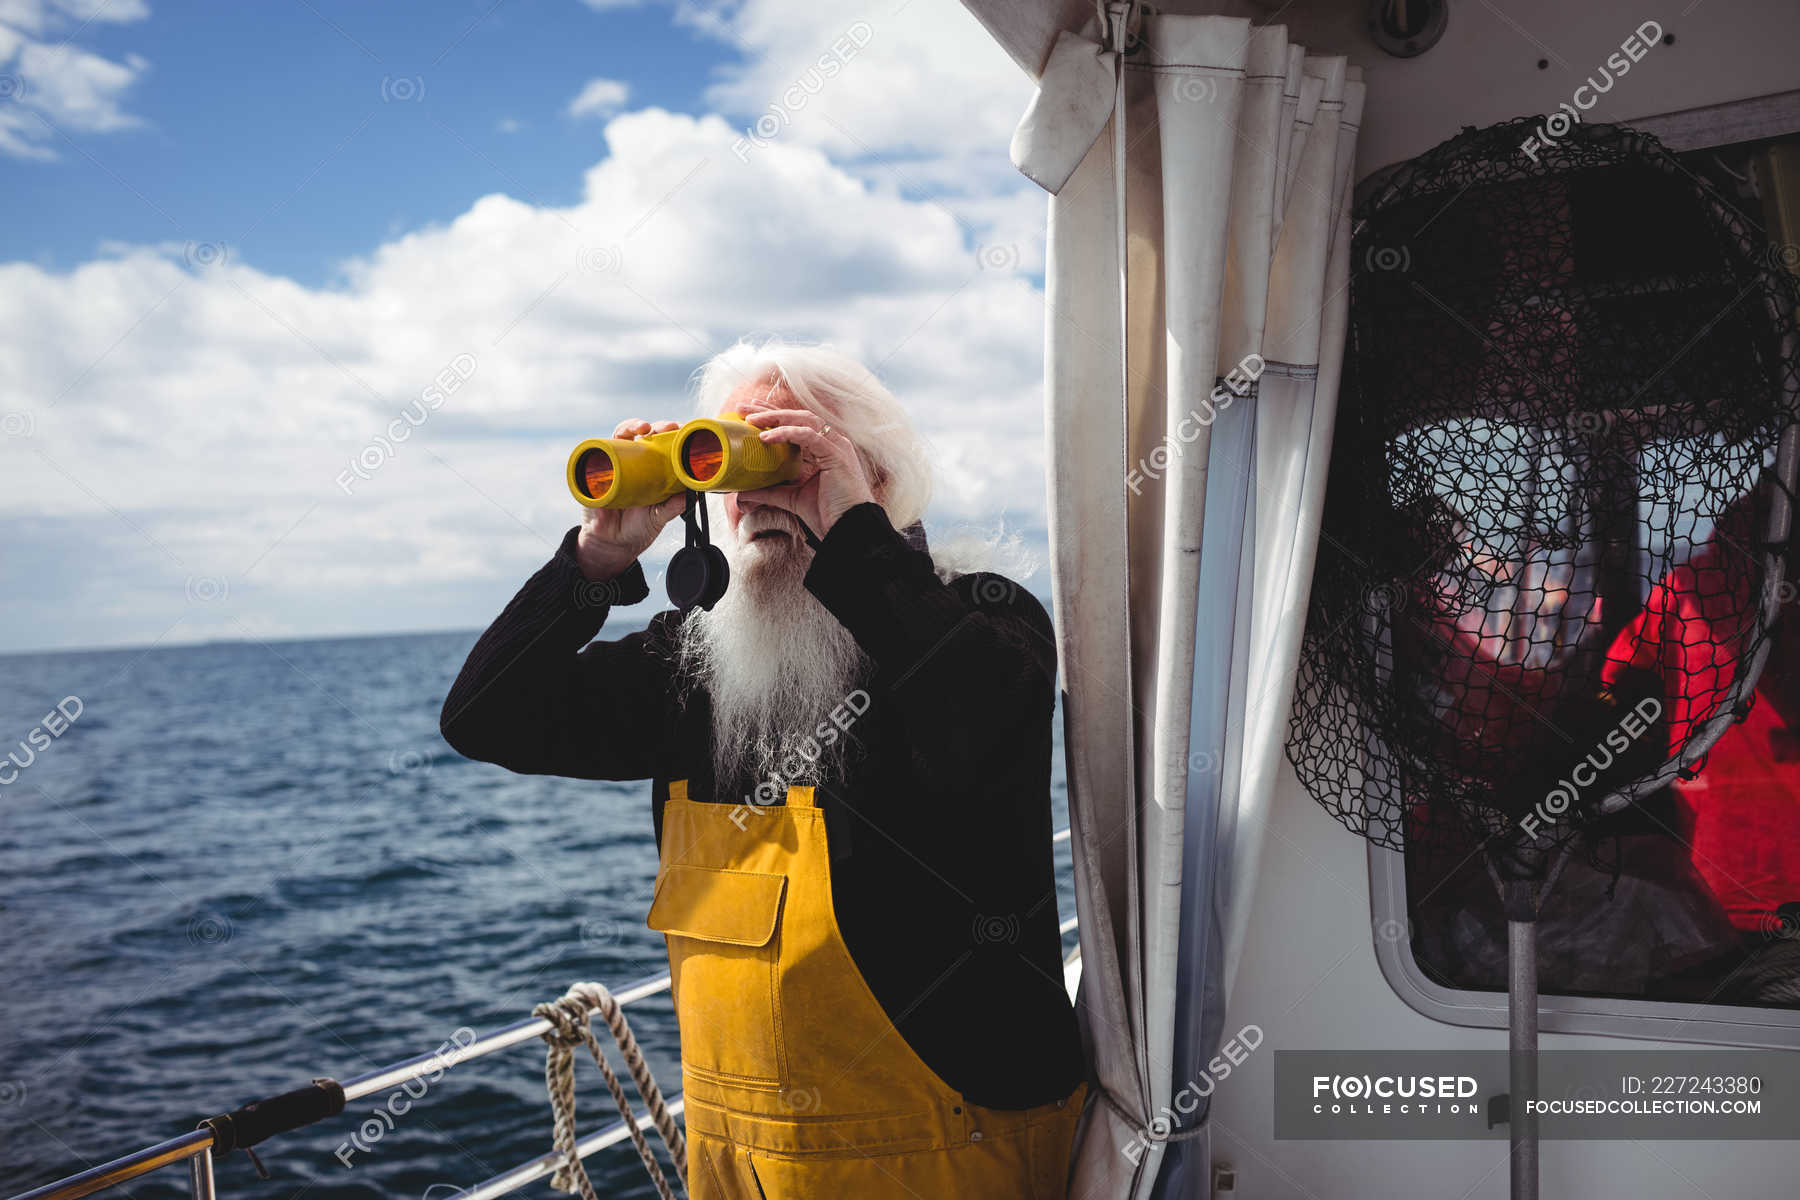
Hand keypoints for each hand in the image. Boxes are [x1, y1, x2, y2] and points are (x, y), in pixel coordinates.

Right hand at [574, 419, 686, 580]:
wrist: (611, 544)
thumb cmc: (639, 527)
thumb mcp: (659, 516)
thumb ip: (674, 506)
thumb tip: (695, 493)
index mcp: (653, 468)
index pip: (664, 444)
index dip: (673, 435)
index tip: (684, 432)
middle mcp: (634, 460)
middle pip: (644, 433)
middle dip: (657, 426)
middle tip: (667, 428)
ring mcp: (614, 462)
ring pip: (621, 435)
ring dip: (631, 426)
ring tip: (643, 427)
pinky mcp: (595, 471)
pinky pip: (596, 452)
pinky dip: (602, 443)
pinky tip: (613, 442)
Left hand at [738, 409, 876, 537]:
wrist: (848, 529)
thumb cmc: (828, 514)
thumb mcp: (792, 498)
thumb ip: (770, 491)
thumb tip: (742, 493)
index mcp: (824, 449)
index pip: (796, 425)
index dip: (773, 417)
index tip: (747, 416)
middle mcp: (832, 442)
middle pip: (798, 416)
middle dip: (769, 411)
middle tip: (742, 409)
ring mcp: (836, 446)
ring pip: (804, 420)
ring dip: (776, 417)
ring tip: (751, 420)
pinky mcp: (836, 454)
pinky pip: (809, 436)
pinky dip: (787, 433)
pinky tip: (767, 437)